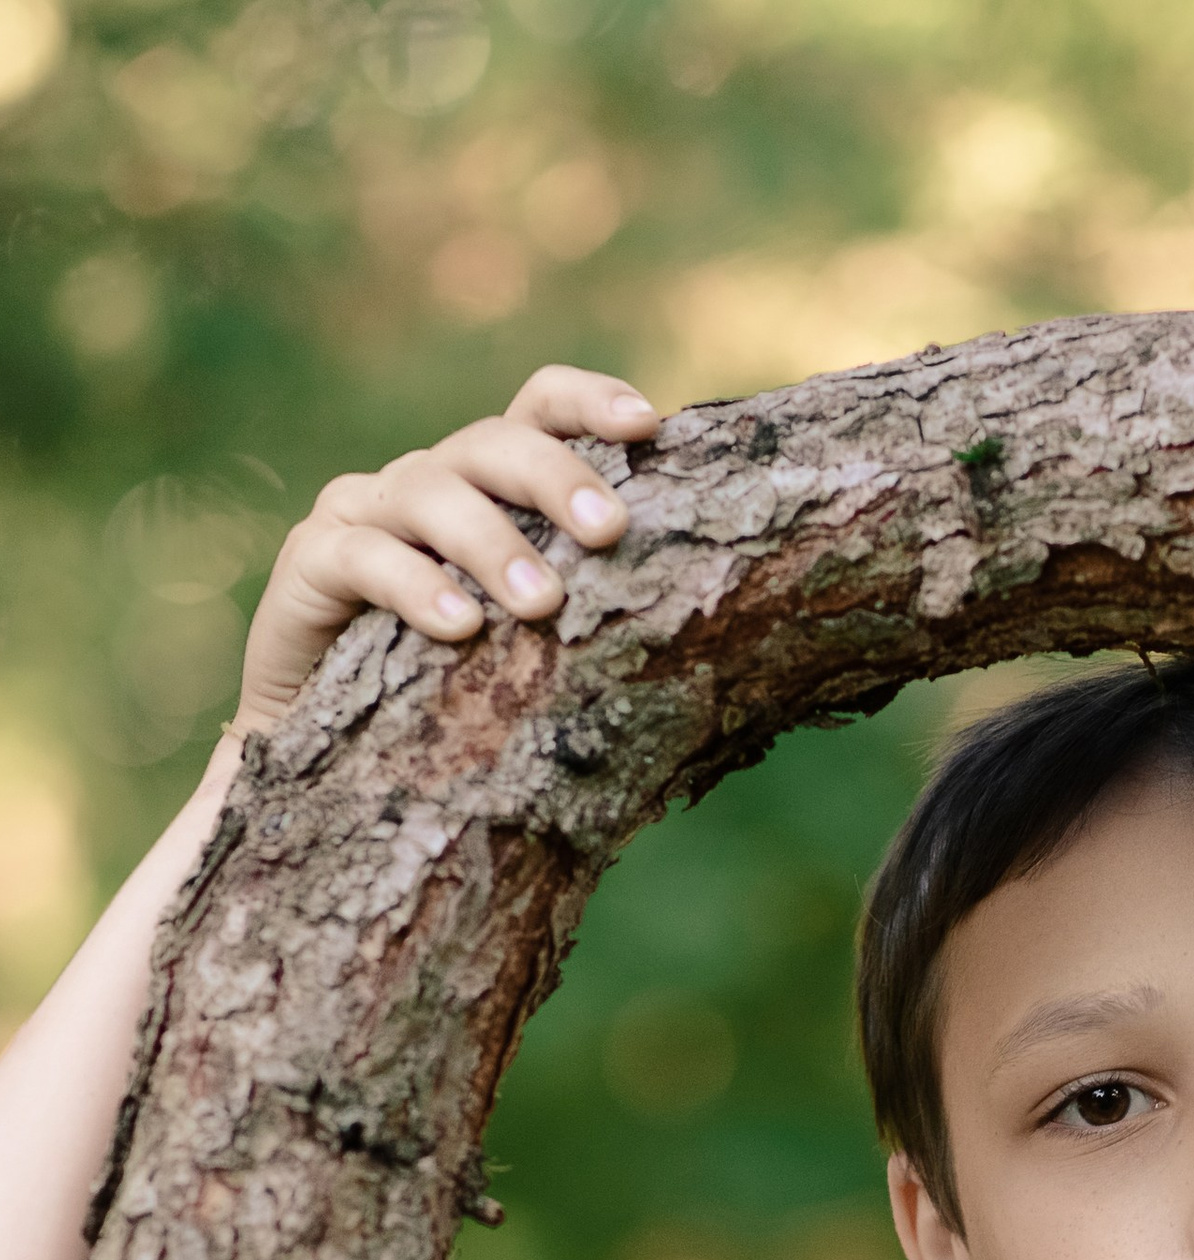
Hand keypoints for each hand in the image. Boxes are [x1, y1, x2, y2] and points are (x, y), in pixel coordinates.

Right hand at [233, 364, 661, 733]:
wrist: (338, 739)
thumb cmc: (460, 683)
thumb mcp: (532, 637)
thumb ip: (588, 603)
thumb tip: (697, 614)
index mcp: (488, 483)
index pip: (537, 408)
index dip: (588, 401)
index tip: (647, 427)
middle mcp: (428, 480)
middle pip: (492, 444)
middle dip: (555, 478)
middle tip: (610, 532)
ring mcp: (364, 513)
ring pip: (430, 493)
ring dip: (491, 543)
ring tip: (542, 603)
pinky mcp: (312, 562)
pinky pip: (365, 559)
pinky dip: (416, 588)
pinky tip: (462, 628)